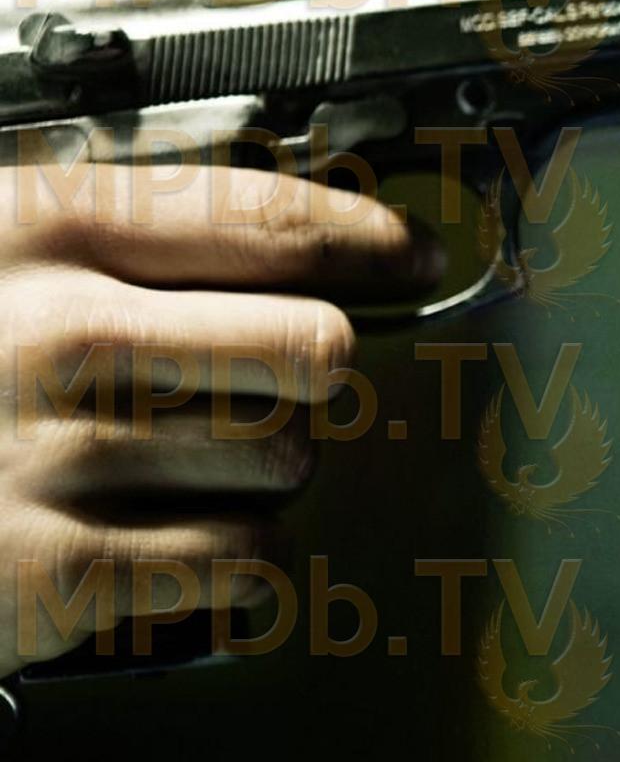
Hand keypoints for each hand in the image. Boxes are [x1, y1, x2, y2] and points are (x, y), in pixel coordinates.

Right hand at [0, 162, 441, 677]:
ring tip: (182, 462)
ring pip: (284, 459)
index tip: (411, 255)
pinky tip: (176, 535)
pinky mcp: (53, 573)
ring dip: (261, 469)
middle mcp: (57, 336)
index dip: (368, 237)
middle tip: (278, 378)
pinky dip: (230, 560)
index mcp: (36, 233)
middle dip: (310, 369)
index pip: (261, 218)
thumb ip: (115, 237)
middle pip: (313, 344)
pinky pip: (238, 560)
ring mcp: (57, 457)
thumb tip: (293, 237)